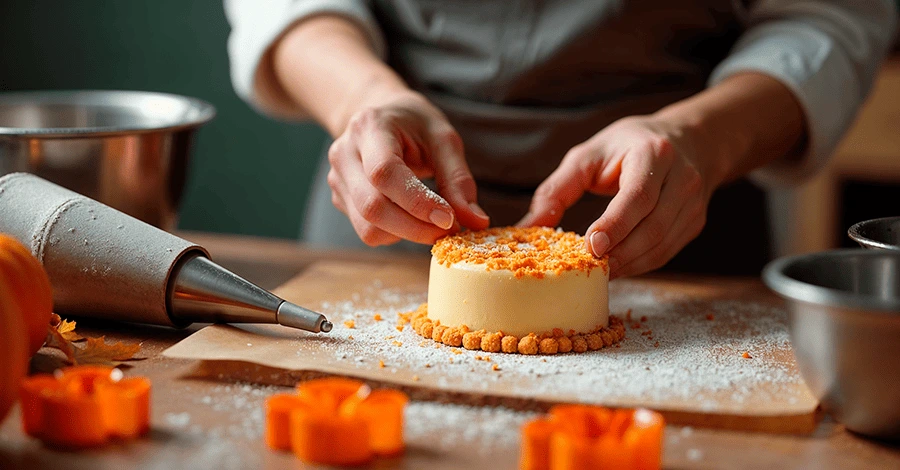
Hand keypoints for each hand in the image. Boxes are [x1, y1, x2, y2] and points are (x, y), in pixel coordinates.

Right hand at [327, 90, 489, 245]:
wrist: (381, 116)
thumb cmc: (414, 125)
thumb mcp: (443, 139)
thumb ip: (458, 179)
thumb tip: (476, 222)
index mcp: (370, 128)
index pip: (385, 173)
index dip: (417, 202)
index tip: (449, 219)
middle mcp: (345, 153)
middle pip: (372, 207)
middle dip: (416, 228)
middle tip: (448, 230)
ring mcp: (337, 179)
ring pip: (368, 227)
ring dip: (407, 235)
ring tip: (432, 224)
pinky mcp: (340, 199)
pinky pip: (367, 231)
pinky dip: (395, 234)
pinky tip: (411, 218)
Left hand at [518, 115, 723, 278]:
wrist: (687, 140)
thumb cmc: (629, 146)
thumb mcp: (589, 154)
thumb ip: (558, 188)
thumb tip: (529, 225)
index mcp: (654, 153)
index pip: (638, 195)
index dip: (616, 224)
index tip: (592, 245)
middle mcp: (682, 178)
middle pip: (653, 226)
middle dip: (620, 252)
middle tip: (590, 267)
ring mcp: (692, 203)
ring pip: (661, 245)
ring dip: (629, 263)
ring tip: (598, 272)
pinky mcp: (694, 222)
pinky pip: (665, 252)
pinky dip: (639, 264)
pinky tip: (616, 267)